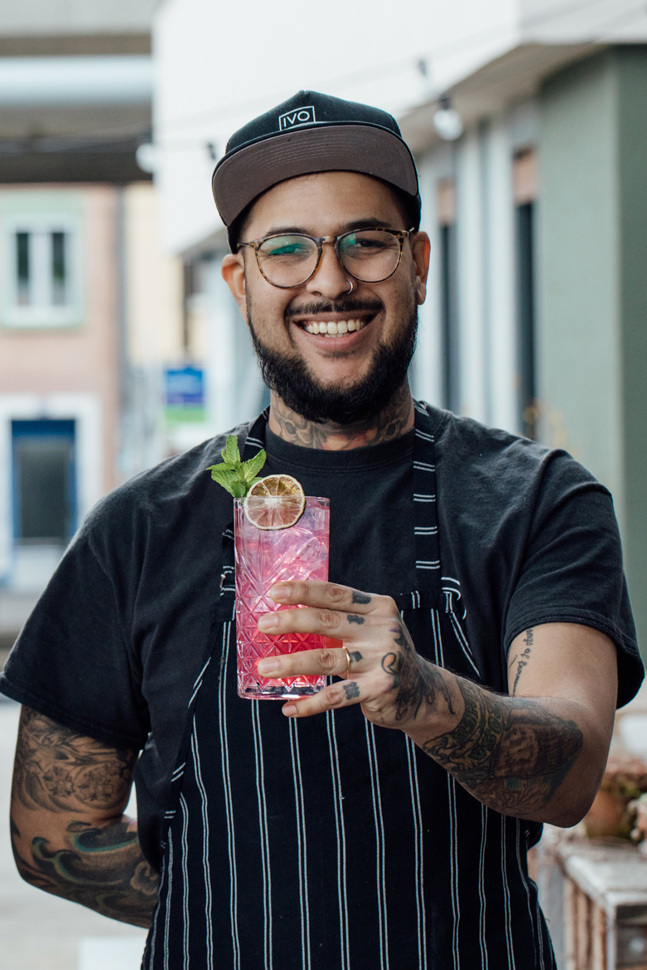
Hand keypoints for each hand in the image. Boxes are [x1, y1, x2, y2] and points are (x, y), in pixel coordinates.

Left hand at [256, 581, 456, 730]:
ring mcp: (383, 659)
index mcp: (379, 608)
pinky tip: (289, 708)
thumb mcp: (372, 628)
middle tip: (263, 625)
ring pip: (327, 660)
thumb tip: (290, 613)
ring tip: (264, 668)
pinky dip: (310, 704)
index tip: (275, 593)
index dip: (304, 592)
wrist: (423, 692)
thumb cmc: (384, 654)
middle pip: (328, 621)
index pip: (336, 594)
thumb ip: (343, 618)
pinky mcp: (380, 689)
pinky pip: (337, 696)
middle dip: (292, 622)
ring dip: (291, 664)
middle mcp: (383, 630)